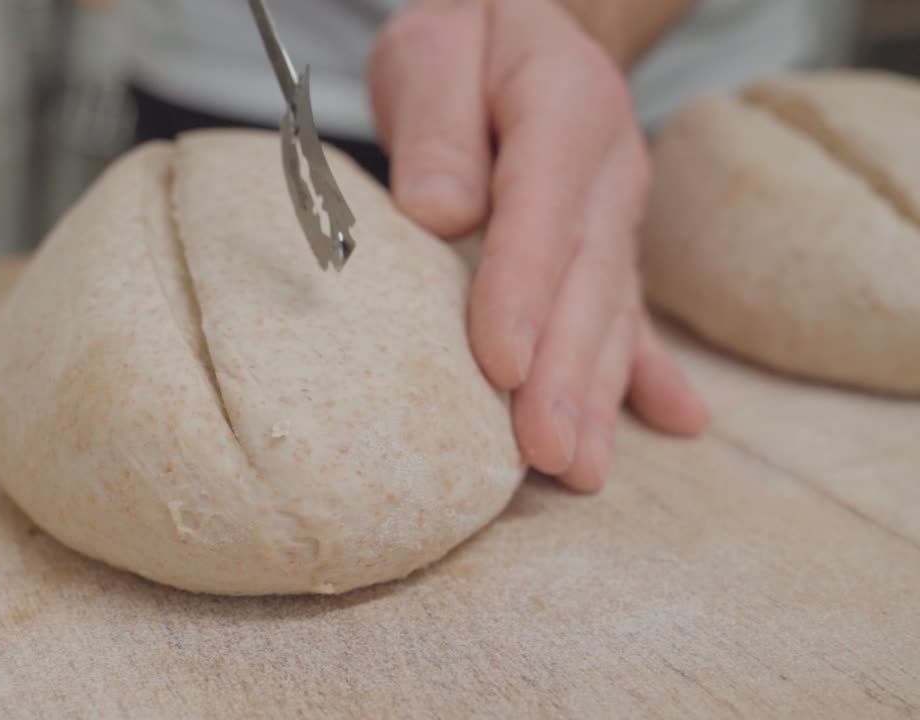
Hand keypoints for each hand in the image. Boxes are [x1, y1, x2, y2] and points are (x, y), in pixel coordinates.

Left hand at [368, 0, 707, 491]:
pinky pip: (629, 311)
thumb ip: (439, 126)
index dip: (521, 291)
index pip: (540, 210)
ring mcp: (618, 212)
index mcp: (563, 106)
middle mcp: (607, 168)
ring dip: (598, 395)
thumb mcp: (437, 51)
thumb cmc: (467, 41)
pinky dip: (647, 370)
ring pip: (609, 312)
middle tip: (548, 456)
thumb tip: (438, 214)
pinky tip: (676, 421)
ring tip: (584, 472)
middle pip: (586, 282)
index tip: (500, 365)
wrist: (522, 29)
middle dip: (566, 376)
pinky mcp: (610, 243)